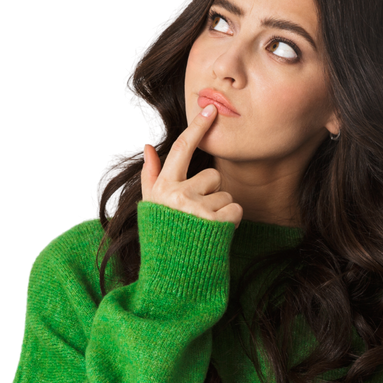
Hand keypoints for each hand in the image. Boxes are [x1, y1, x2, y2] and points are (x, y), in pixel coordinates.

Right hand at [139, 104, 243, 227]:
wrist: (173, 273)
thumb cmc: (164, 233)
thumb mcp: (151, 203)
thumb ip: (151, 173)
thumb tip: (146, 144)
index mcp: (163, 186)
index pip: (183, 148)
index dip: (198, 127)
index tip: (211, 109)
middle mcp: (178, 195)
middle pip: (213, 176)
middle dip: (211, 193)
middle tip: (197, 214)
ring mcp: (197, 208)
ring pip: (226, 193)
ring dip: (220, 209)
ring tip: (203, 226)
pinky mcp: (216, 222)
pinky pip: (235, 208)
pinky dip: (231, 221)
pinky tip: (215, 232)